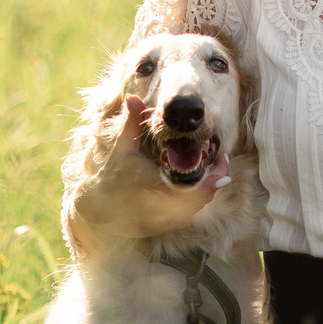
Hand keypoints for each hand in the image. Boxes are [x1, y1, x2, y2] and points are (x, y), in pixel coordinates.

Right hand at [65, 95, 223, 247]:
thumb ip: (131, 123)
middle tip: (223, 162)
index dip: (211, 175)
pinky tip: (203, 185)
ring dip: (210, 188)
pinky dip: (199, 199)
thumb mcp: (122, 148)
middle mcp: (160, 205)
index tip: (222, 158)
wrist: (100, 207)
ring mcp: (164, 218)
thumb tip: (133, 98)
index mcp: (152, 183)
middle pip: (202, 196)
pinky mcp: (165, 226)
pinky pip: (190, 213)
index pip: (191, 184)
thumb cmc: (113, 174)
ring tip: (216, 170)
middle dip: (216, 179)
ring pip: (198, 205)